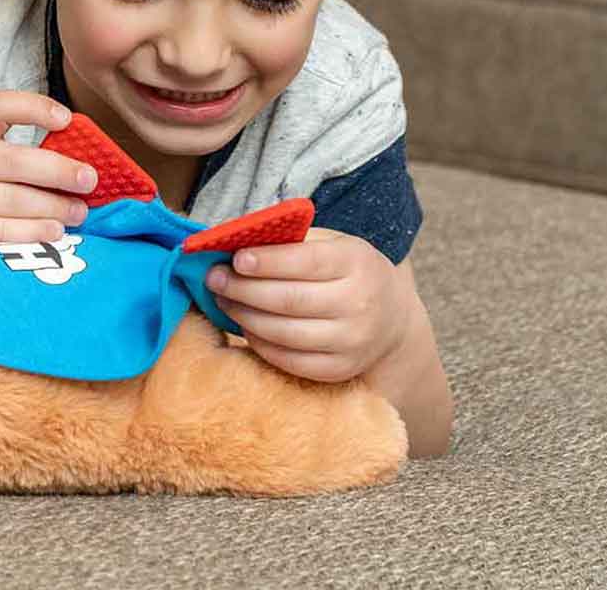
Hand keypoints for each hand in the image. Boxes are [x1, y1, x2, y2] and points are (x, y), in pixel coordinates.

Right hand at [0, 91, 97, 248]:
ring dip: (54, 207)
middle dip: (59, 171)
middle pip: (14, 160)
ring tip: (78, 213)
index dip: (33, 107)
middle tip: (89, 180)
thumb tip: (81, 164)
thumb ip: (22, 157)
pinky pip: (1, 232)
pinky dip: (34, 233)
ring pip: (13, 201)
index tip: (66, 119)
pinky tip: (54, 233)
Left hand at [204, 227, 413, 382]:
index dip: (267, 261)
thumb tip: (231, 237)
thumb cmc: (347, 271)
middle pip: (289, 300)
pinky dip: (259, 343)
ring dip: (244, 316)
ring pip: (284, 333)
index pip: (306, 262)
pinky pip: (288, 360)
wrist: (392, 318)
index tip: (235, 258)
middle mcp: (358, 304)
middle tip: (214, 279)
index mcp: (356, 263)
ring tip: (223, 300)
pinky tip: (245, 325)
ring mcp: (351, 341)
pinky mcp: (339, 369)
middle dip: (243, 289)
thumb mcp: (331, 243)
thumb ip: (289, 240)